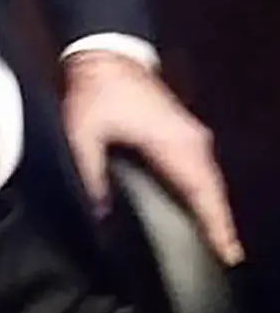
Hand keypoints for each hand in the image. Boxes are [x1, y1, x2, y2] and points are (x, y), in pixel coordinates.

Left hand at [62, 51, 243, 265]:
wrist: (107, 57)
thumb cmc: (96, 93)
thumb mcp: (83, 135)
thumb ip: (92, 175)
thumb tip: (101, 212)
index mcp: (171, 143)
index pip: (201, 191)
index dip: (215, 223)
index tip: (229, 251)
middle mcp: (190, 140)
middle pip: (213, 190)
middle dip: (221, 223)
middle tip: (227, 256)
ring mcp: (191, 134)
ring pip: (211, 179)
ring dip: (214, 207)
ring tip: (218, 240)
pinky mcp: (185, 132)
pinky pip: (202, 169)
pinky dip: (206, 191)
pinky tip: (200, 208)